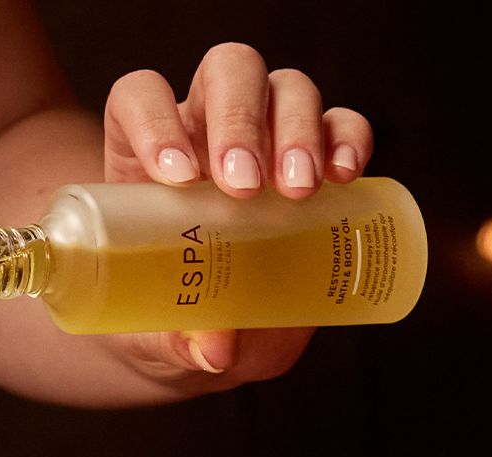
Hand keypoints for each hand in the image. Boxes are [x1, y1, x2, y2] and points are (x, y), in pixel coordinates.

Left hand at [99, 42, 375, 381]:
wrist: (215, 333)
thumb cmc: (171, 319)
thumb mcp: (161, 336)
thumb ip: (179, 339)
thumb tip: (216, 349)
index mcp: (146, 152)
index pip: (142, 98)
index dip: (155, 121)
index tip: (178, 178)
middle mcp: (206, 126)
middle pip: (225, 73)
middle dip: (240, 121)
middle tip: (248, 187)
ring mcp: (266, 135)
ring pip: (284, 87)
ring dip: (296, 128)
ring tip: (300, 190)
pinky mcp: (318, 158)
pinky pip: (341, 123)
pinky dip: (349, 138)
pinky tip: (347, 176)